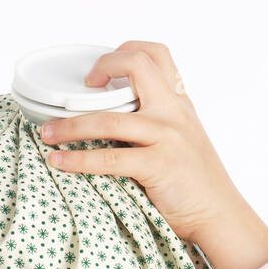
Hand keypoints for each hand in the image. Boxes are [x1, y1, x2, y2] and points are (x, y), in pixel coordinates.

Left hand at [38, 39, 243, 243]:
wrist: (221, 216)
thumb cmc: (197, 185)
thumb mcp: (185, 140)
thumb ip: (159, 123)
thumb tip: (113, 121)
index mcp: (179, 103)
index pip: (156, 53)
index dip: (122, 53)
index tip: (99, 74)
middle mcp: (174, 112)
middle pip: (136, 64)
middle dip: (100, 67)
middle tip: (76, 92)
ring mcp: (167, 136)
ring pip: (108, 119)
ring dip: (70, 125)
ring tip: (46, 133)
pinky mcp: (158, 165)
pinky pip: (109, 159)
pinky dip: (77, 160)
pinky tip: (59, 162)